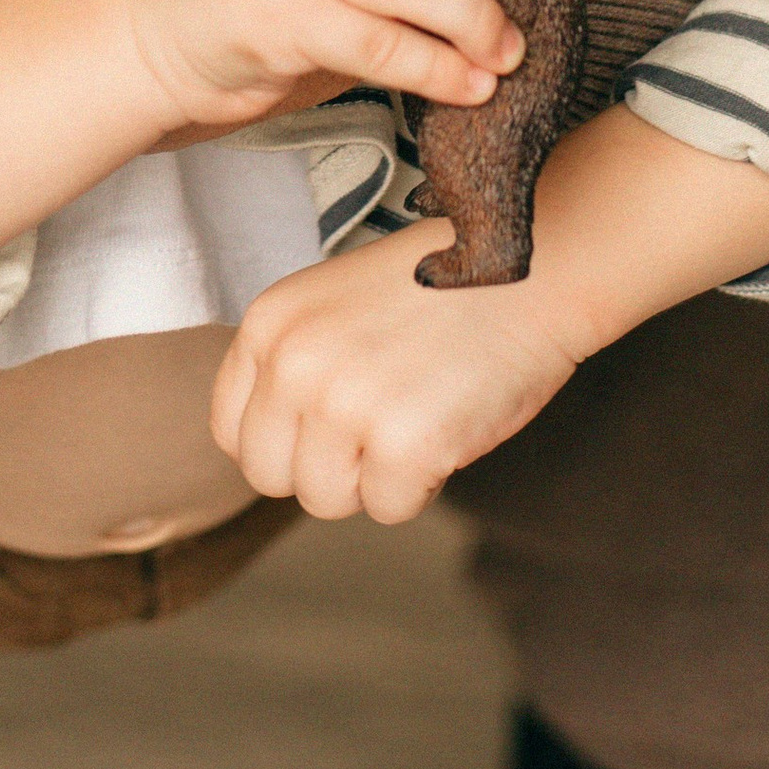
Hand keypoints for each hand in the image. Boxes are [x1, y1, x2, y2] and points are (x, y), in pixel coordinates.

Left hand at [212, 224, 582, 523]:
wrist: (536, 261)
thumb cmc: (445, 284)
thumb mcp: (336, 304)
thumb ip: (297, 363)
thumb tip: (279, 445)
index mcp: (269, 322)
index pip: (232, 432)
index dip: (285, 442)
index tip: (328, 427)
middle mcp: (294, 363)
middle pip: (271, 476)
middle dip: (325, 467)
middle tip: (381, 424)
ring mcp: (345, 404)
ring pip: (326, 500)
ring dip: (375, 476)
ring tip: (419, 411)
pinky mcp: (404, 444)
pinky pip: (391, 507)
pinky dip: (425, 481)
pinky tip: (449, 421)